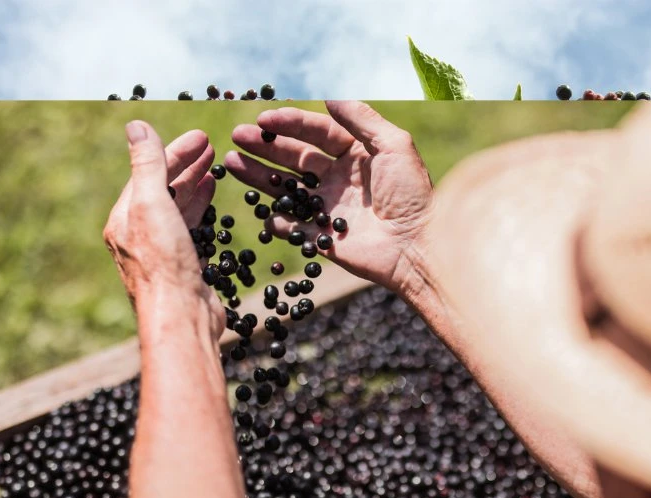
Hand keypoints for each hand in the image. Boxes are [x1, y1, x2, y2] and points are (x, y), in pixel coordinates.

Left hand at [104, 121, 222, 336]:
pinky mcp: (183, 267)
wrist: (181, 317)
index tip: (201, 136)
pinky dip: (200, 210)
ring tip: (212, 168)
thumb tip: (136, 127)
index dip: (174, 152)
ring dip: (193, 186)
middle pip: (163, 189)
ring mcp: (161, 253)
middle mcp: (138, 236)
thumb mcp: (152, 205)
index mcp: (124, 219)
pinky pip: (189, 229)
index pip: (148, 173)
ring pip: (177, 209)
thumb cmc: (164, 263)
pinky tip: (210, 200)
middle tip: (209, 146)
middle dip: (185, 166)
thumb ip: (147, 165)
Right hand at [224, 101, 433, 295]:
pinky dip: (277, 220)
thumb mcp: (395, 146)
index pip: (316, 132)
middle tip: (237, 137)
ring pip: (286, 188)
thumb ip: (362, 119)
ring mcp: (329, 208)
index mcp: (356, 154)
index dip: (289, 124)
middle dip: (265, 147)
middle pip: (294, 158)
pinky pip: (293, 227)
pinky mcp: (324, 238)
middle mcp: (339, 178)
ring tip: (231, 164)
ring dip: (259, 176)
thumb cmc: (412, 194)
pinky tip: (264, 212)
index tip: (263, 119)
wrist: (419, 247)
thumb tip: (329, 96)